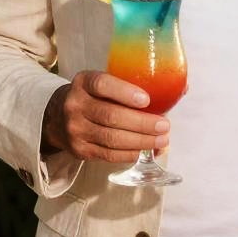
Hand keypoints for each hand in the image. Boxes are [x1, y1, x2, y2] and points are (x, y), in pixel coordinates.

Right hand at [41, 70, 169, 162]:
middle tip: (165, 125)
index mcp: (84, 82)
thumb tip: (182, 87)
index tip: (147, 100)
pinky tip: (146, 150)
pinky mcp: (79, 150)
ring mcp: (75, 130)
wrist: (56, 117)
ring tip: (162, 140)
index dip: (125, 92)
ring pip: (111, 139)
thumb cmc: (92, 97)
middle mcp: (75, 105)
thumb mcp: (103, 82)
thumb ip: (133, 83)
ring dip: (141, 141)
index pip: (102, 84)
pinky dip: (130, 154)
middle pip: (111, 116)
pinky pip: (108, 155)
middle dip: (142, 123)